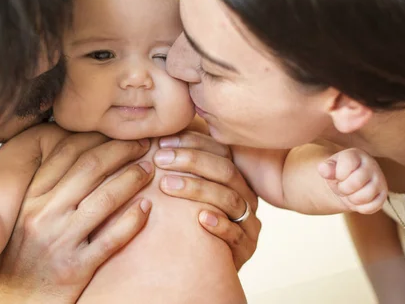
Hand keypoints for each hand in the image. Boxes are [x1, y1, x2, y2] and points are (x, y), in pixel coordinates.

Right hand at [0, 132, 153, 303]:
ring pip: (104, 198)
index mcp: (30, 199)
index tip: (117, 133)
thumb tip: (72, 160)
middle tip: (142, 144)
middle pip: (90, 169)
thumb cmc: (18, 260)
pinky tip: (147, 208)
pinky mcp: (74, 268)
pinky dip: (132, 221)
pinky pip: (111, 238)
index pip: (66, 154)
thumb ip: (42, 192)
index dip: (97, 139)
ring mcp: (59, 240)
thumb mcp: (21, 219)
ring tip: (149, 170)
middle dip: (121, 151)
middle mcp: (43, 214)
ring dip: (132, 179)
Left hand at [154, 129, 260, 270]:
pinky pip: (237, 234)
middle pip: (225, 171)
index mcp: (236, 178)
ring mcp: (249, 223)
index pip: (220, 151)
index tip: (162, 142)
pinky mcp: (246, 248)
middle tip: (159, 159)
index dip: (192, 143)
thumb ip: (181, 168)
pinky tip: (200, 219)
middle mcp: (246, 196)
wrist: (205, 264)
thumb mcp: (190, 191)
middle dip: (191, 161)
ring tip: (167, 185)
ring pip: (229, 199)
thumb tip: (155, 139)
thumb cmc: (190, 222)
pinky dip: (219, 224)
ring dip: (197, 189)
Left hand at [318, 148, 387, 213]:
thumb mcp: (328, 169)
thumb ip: (325, 168)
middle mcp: (372, 165)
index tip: (338, 176)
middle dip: (343, 188)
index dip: (339, 175)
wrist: (346, 185)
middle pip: (356, 182)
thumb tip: (324, 169)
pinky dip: (360, 208)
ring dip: (351, 199)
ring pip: (364, 196)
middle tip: (342, 186)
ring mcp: (380, 180)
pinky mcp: (383, 196)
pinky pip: (371, 207)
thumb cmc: (336, 173)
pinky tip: (357, 200)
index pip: (348, 164)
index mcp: (356, 154)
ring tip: (350, 193)